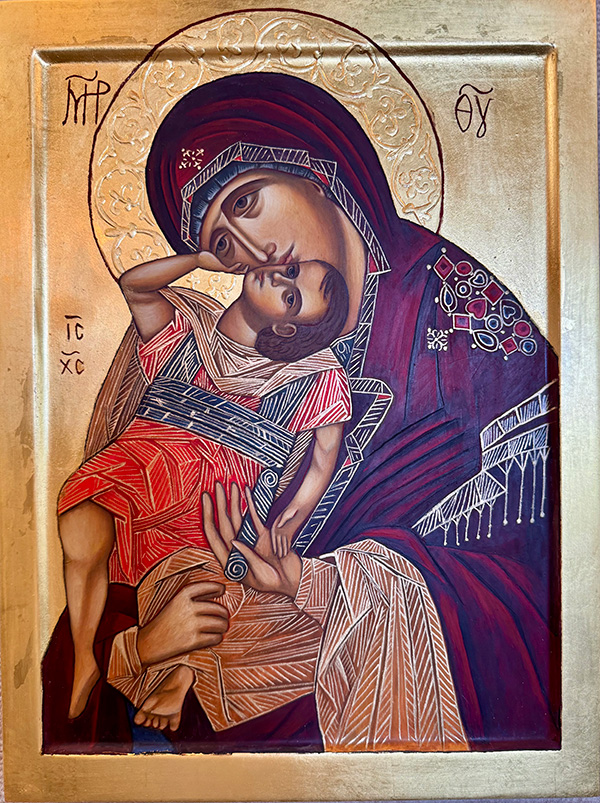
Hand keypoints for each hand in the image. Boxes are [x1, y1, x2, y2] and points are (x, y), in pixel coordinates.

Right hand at [136, 581, 228, 666]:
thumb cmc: (163, 623)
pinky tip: (215, 637)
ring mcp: (191, 625)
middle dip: (224, 614)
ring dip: (223, 626)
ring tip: (222, 628)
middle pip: (217, 609)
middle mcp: (188, 608)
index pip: (206, 587)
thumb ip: (191, 599)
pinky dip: (217, 638)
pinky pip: (215, 637)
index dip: (216, 588)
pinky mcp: (192, 641)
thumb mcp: (174, 604)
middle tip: (224, 618)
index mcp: (182, 596)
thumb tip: (216, 594)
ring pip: (219, 624)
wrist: (148, 643)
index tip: (222, 590)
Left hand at [195, 251, 248, 274]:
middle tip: (248, 268)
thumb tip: (217, 244)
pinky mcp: (219, 267)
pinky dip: (236, 267)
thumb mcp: (210, 252)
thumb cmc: (202, 255)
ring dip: (241, 269)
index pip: (231, 268)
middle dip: (241, 270)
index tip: (244, 265)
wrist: (197, 258)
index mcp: (220, 265)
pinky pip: (230, 269)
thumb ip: (215, 250)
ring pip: (233, 271)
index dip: (238, 267)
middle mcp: (221, 268)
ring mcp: (221, 268)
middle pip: (234, 271)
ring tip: (247, 267)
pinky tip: (240, 264)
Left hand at [202, 482, 302, 597]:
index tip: (206, 498)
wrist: (293, 582)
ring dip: (234, 500)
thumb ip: (247, 556)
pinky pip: (254, 517)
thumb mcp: (258, 574)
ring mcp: (249, 539)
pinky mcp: (263, 535)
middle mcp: (237, 547)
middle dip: (220, 502)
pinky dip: (251, 504)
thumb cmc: (274, 583)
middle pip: (224, 521)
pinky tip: (247, 492)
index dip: (208, 515)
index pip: (214, 534)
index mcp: (230, 558)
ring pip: (238, 517)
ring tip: (231, 484)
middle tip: (217, 484)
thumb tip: (233, 541)